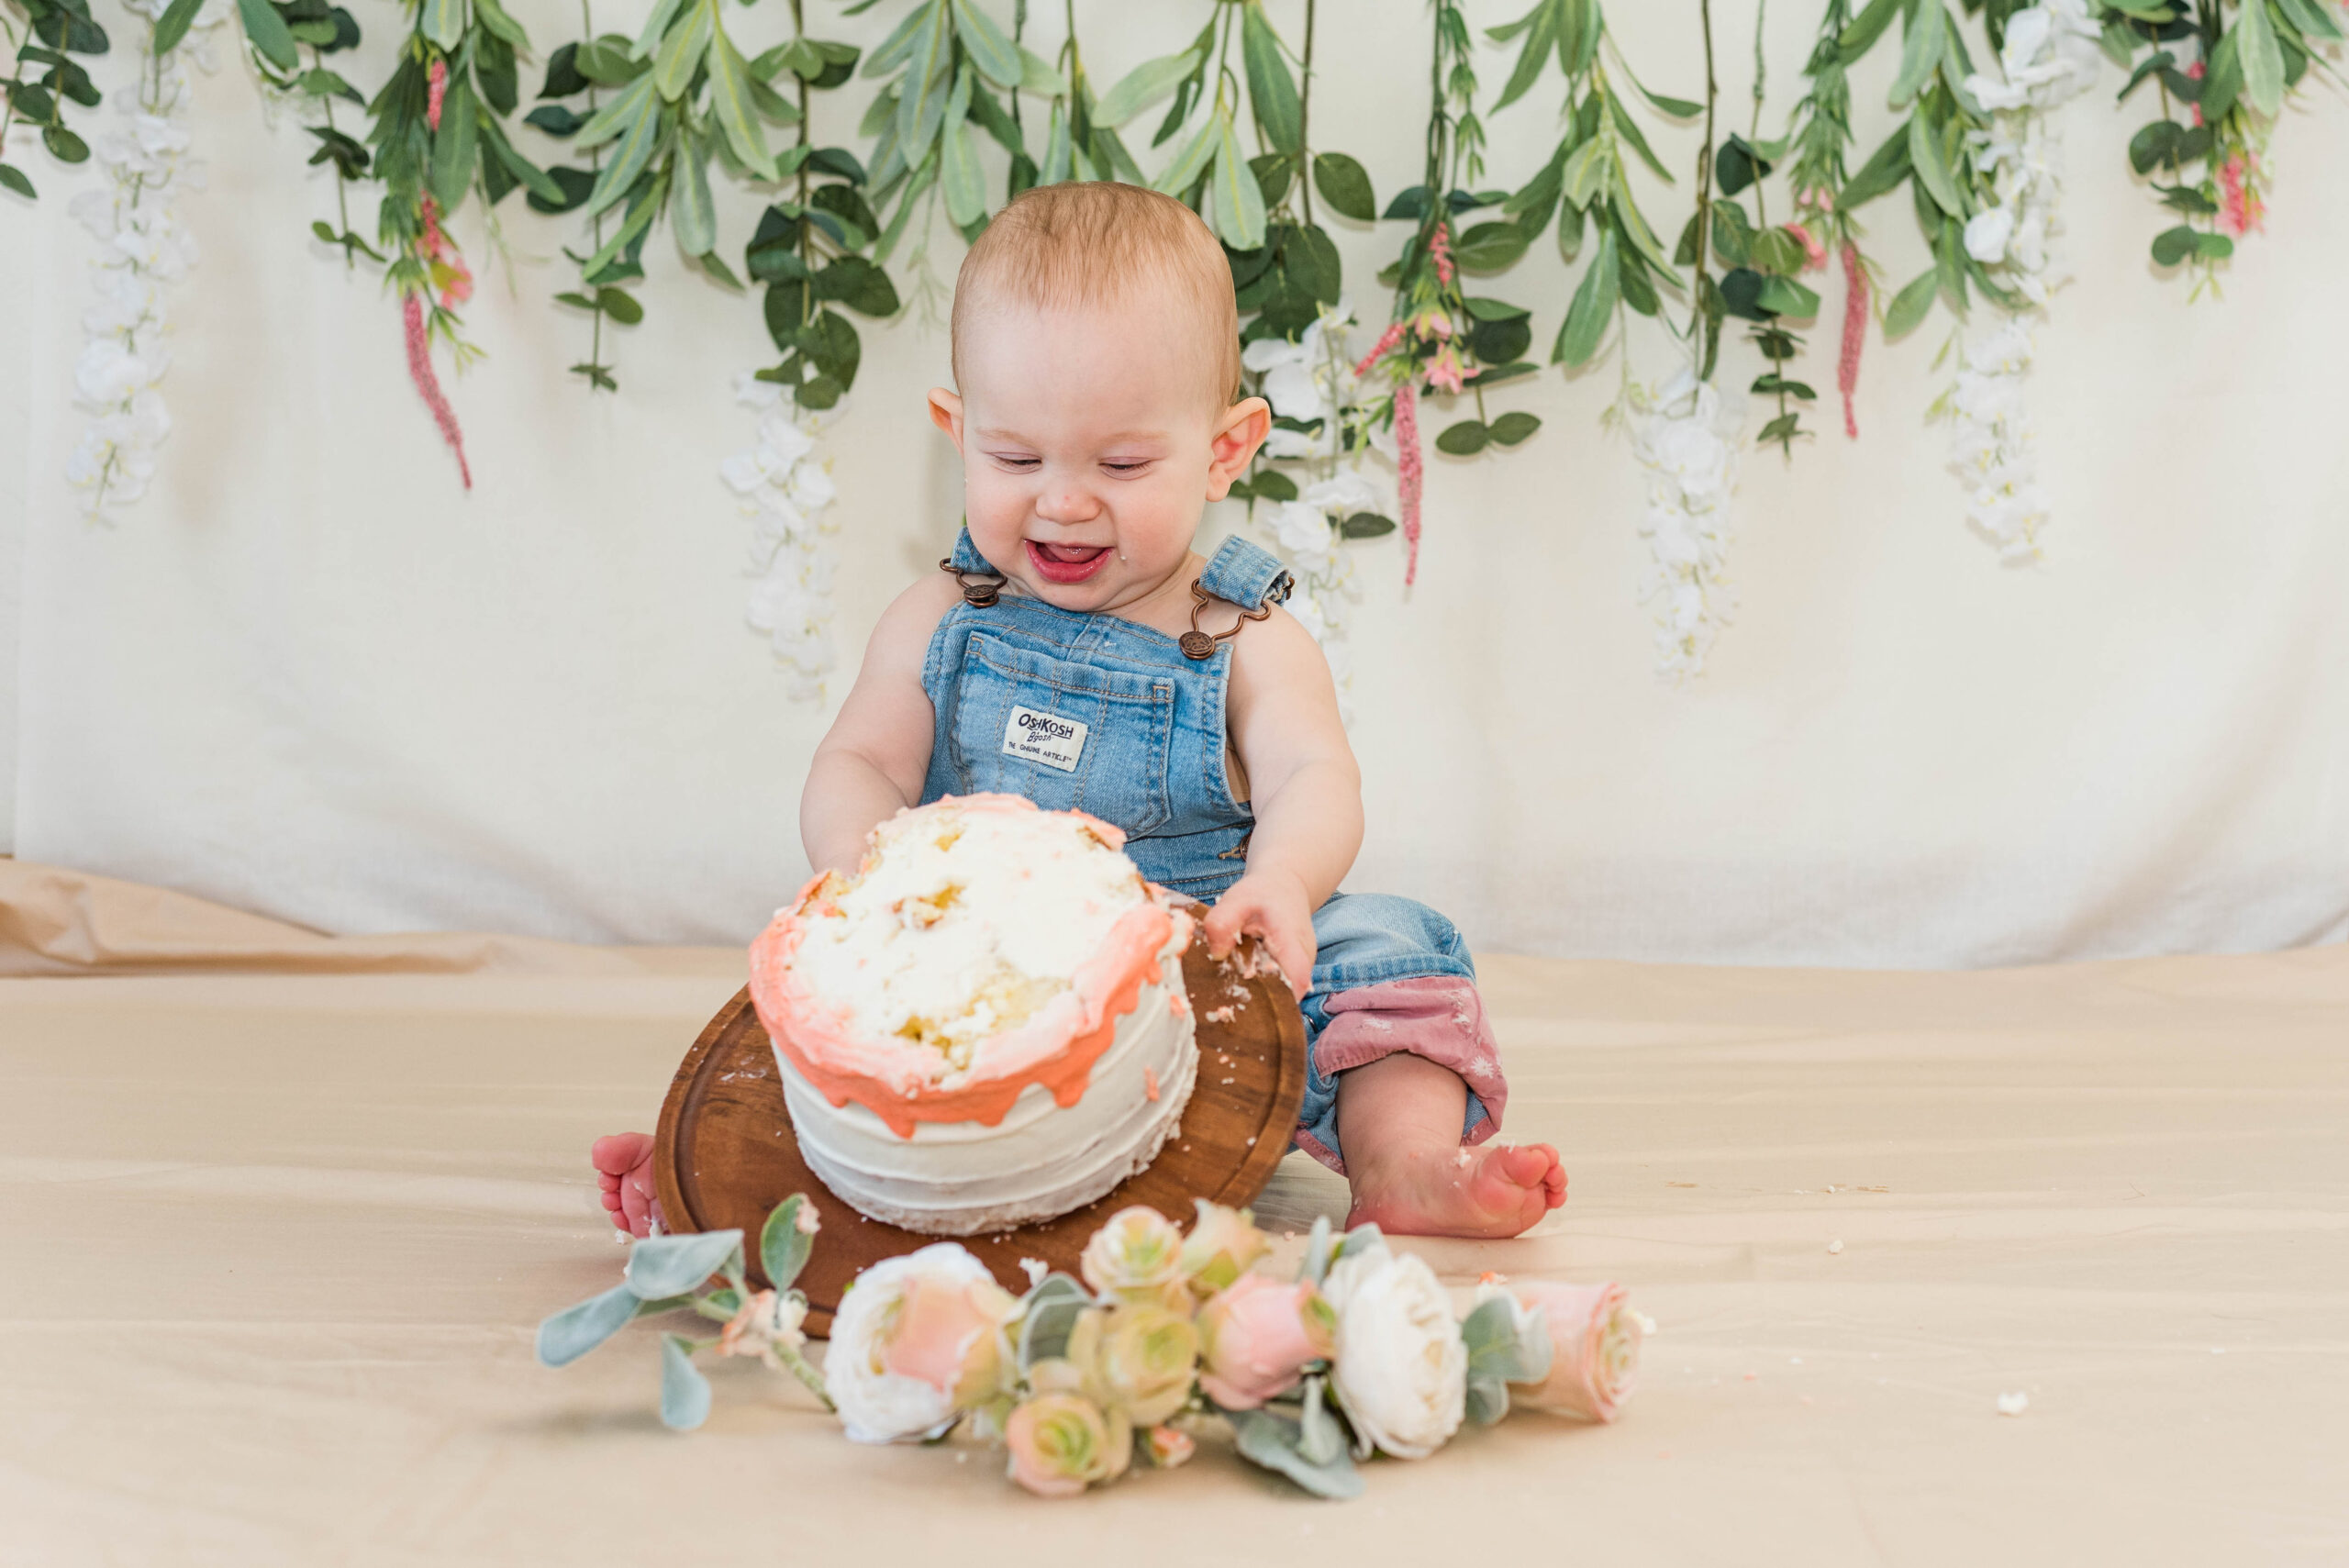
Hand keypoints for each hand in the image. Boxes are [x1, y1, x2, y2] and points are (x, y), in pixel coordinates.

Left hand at [1203, 869, 1316, 997]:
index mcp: (1291, 939)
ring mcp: (1302, 967)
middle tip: (1229, 1004)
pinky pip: (1281, 988)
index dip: (1280, 997)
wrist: (1283, 887)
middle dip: (1262, 1003)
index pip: (1297, 976)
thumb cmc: (1261, 894)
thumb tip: (1217, 955)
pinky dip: (1262, 990)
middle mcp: (1303, 958)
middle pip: (1289, 992)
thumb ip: (1221, 923)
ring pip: (1285, 993)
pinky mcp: (1295, 972)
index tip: (1252, 1003)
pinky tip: (1241, 982)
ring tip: (1232, 990)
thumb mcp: (1236, 900)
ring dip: (1260, 997)